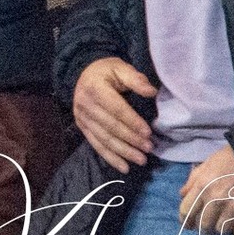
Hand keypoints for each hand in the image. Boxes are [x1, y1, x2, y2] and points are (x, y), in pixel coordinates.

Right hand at [72, 56, 156, 172]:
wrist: (82, 74)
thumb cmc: (106, 72)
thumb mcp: (120, 67)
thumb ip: (135, 79)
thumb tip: (151, 92)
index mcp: (95, 88)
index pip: (115, 108)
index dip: (132, 121)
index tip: (148, 133)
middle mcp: (85, 104)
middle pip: (110, 126)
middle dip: (130, 139)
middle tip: (149, 148)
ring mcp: (82, 117)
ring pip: (104, 138)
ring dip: (123, 151)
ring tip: (141, 160)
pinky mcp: (82, 127)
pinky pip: (96, 145)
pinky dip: (110, 157)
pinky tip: (124, 167)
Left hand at [179, 143, 233, 234]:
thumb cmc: (230, 160)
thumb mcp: (206, 165)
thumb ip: (192, 181)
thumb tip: (182, 196)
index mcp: (202, 186)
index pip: (186, 212)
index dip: (185, 221)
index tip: (188, 225)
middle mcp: (215, 199)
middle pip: (203, 226)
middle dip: (204, 227)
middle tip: (209, 224)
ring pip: (221, 230)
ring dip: (222, 228)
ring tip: (226, 221)